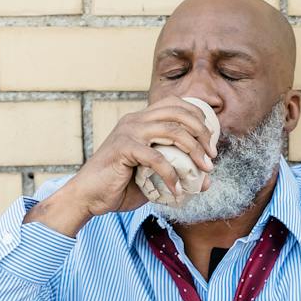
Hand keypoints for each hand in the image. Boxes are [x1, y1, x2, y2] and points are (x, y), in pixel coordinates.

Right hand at [29, 98, 217, 235]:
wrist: (89, 196)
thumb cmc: (120, 186)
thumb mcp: (154, 178)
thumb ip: (178, 174)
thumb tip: (206, 181)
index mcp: (141, 120)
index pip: (175, 104)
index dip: (198, 117)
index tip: (211, 141)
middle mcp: (135, 120)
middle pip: (178, 112)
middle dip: (202, 133)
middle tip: (211, 156)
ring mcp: (128, 132)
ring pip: (172, 131)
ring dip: (194, 151)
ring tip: (203, 170)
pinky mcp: (123, 149)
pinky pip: (157, 158)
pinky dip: (172, 175)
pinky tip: (177, 190)